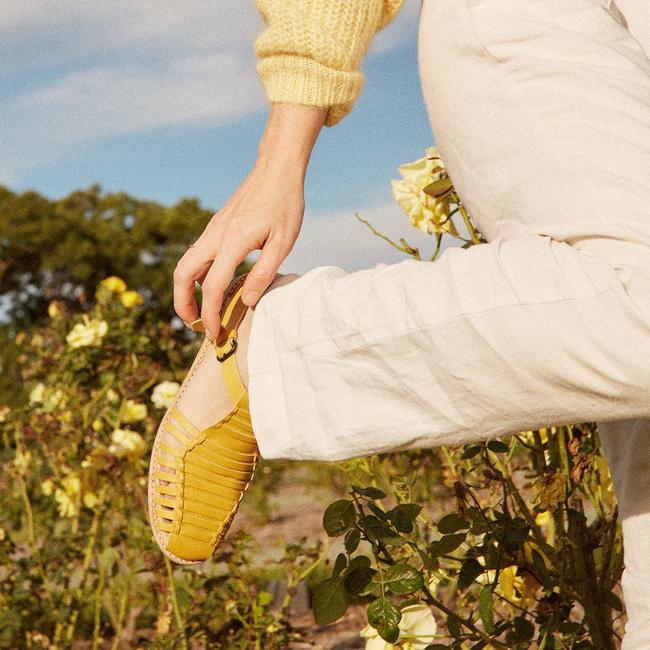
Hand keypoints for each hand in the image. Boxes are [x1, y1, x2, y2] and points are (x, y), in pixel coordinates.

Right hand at [173, 158, 304, 338]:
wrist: (276, 169)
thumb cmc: (285, 204)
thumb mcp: (283, 242)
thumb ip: (264, 273)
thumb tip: (247, 302)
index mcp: (232, 242)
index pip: (211, 287)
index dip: (209, 314)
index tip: (214, 334)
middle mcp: (215, 236)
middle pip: (181, 275)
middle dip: (182, 304)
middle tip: (196, 326)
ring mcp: (212, 230)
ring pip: (185, 265)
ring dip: (186, 290)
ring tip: (202, 311)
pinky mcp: (215, 227)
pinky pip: (197, 255)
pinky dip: (196, 276)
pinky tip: (213, 286)